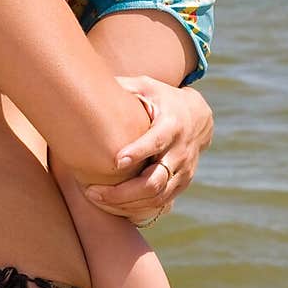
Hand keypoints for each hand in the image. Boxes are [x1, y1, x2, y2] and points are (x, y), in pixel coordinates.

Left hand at [85, 76, 213, 223]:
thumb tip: (89, 79)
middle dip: (123, 191)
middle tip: (92, 191)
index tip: (115, 161)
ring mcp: (183, 171)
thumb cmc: (162, 99)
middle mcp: (181, 151)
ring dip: (125, 204)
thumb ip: (122, 86)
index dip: (138, 152)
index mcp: (173, 125)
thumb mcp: (146, 86)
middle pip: (155, 181)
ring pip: (157, 197)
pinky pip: (160, 204)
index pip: (157, 142)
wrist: (199, 118)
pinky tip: (111, 206)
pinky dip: (135, 208)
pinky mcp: (181, 184)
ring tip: (95, 199)